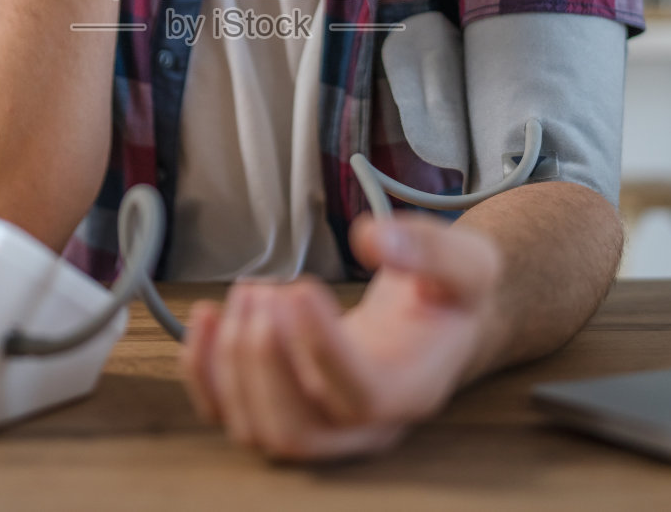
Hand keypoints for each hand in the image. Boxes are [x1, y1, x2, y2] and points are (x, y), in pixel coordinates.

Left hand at [178, 212, 504, 461]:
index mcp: (410, 391)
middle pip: (296, 431)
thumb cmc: (448, 299)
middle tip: (264, 290)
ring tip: (249, 289)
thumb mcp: (467, 263)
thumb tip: (373, 239)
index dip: (320, 347)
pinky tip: (204, 317)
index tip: (300, 287)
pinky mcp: (281, 407)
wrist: (438, 324)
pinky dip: (202, 372)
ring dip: (233, 358)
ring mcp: (318, 425)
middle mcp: (361, 426)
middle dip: (263, 359)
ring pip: (256, 429)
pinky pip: (225, 413)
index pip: (359, 394)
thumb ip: (430, 249)